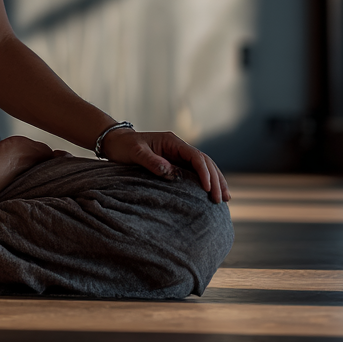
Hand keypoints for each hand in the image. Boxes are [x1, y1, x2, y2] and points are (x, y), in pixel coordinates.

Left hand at [100, 128, 230, 203]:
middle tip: (222, 199)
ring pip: (204, 167)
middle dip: (216, 180)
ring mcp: (178, 155)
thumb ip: (151, 161)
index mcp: (172, 141)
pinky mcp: (175, 164)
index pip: (195, 156)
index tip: (208, 189)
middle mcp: (178, 147)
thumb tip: (169, 171)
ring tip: (226, 198)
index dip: (204, 172)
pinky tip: (213, 194)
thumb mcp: (135, 152)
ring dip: (216, 181)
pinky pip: (195, 173)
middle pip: (205, 162)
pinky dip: (206, 182)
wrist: (116, 143)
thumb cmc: (124, 146)